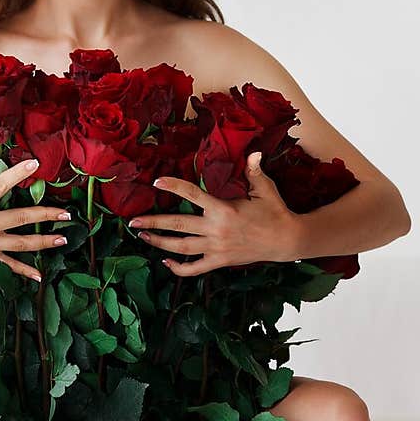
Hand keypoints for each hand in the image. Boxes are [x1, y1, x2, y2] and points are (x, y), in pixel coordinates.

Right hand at [0, 145, 69, 281]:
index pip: (4, 183)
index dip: (20, 172)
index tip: (37, 164)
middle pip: (25, 218)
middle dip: (48, 215)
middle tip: (67, 214)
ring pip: (23, 243)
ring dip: (44, 241)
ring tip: (62, 239)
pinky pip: (9, 265)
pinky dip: (24, 271)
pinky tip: (39, 276)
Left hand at [128, 150, 299, 276]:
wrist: (286, 241)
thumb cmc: (275, 212)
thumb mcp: (265, 189)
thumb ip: (254, 171)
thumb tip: (253, 152)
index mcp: (224, 210)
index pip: (192, 195)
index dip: (173, 187)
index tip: (156, 183)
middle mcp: (216, 230)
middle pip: (177, 225)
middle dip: (153, 222)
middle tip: (133, 220)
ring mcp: (216, 248)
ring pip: (181, 248)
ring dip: (159, 242)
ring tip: (143, 235)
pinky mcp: (220, 262)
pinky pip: (194, 269)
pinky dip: (179, 268)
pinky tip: (166, 262)